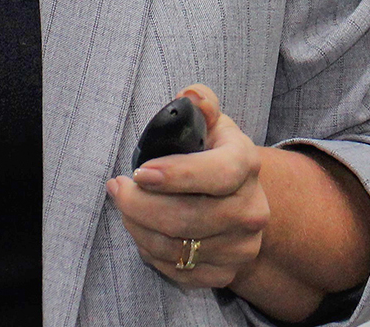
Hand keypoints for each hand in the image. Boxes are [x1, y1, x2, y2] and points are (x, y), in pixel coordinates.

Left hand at [107, 85, 271, 290]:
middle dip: (138, 205)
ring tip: (126, 207)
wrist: (240, 201)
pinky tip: (144, 229)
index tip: (140, 172)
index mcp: (247, 164)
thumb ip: (200, 103)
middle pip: (187, 218)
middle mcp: (252, 209)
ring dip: (137, 227)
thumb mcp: (212, 124)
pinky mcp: (225, 273)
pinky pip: (176, 270)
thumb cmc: (214, 155)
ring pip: (175, 248)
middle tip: (117, 188)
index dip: (176, 175)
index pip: (218, 174)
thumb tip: (190, 96)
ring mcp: (241, 246)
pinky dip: (150, 251)